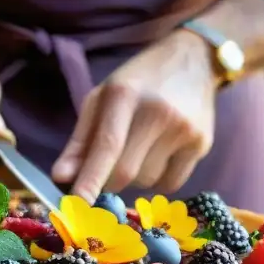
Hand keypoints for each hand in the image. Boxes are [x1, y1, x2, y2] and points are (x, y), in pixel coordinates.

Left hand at [51, 29, 217, 202]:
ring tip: (138, 150)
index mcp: (125, 95)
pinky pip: (171, 184)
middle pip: (126, 172)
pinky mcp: (202, 144)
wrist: (195, 60)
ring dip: (134, 179)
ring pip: (147, 181)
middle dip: (107, 183)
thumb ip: (81, 140)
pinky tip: (158, 156)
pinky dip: (157, 181)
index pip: (107, 146)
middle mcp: (158, 113)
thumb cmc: (139, 81)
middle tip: (104, 172)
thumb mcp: (103, 98)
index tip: (78, 204)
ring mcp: (184, 129)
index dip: (91, 179)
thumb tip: (61, 178)